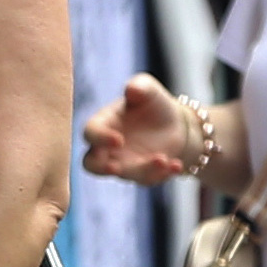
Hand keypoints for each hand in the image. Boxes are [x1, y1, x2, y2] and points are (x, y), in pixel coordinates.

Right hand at [80, 72, 200, 184]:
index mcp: (102, 124)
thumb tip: (131, 89)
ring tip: (163, 159)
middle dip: (102, 168)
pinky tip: (176, 165)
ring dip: (143, 170)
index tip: (118, 140)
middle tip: (115, 168)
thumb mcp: (149, 90)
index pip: (90, 133)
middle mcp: (106, 149)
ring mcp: (123, 164)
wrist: (173, 123)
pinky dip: (162, 175)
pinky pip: (148, 180)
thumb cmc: (153, 103)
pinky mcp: (141, 175)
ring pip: (126, 174)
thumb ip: (140, 86)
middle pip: (91, 164)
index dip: (100, 139)